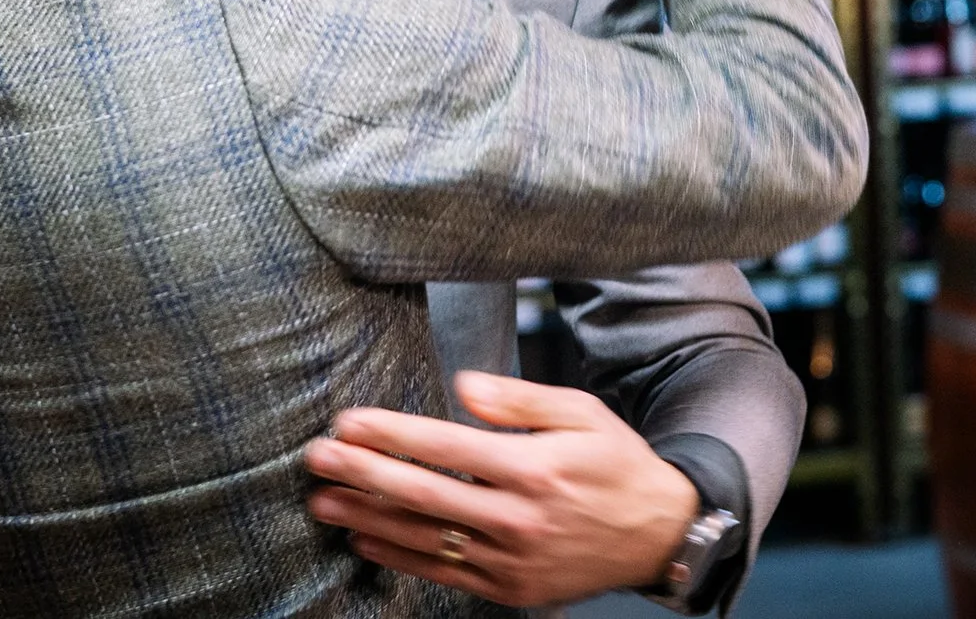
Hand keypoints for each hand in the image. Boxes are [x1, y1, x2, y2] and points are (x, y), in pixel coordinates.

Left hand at [304, 371, 699, 608]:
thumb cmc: (617, 465)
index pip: (446, 447)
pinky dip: (399, 557)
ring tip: (323, 501)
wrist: (658, 534)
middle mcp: (518, 517)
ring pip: (425, 538)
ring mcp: (511, 560)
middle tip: (317, 458)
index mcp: (534, 467)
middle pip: (423, 495)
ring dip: (367, 518)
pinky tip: (366, 539)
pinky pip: (443, 574)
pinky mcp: (509, 589)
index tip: (349, 422)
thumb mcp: (581, 413)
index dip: (392, 434)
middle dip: (363, 474)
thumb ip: (519, 399)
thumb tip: (462, 385)